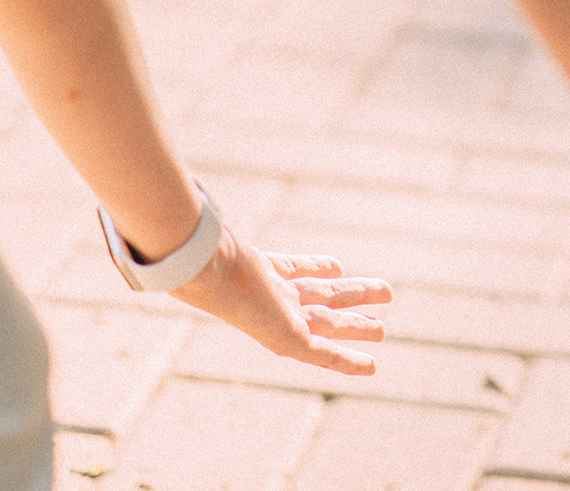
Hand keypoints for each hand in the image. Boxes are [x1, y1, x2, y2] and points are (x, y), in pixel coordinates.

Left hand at [170, 221, 392, 375]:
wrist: (207, 274)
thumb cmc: (215, 249)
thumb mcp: (230, 231)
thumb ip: (218, 224)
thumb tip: (185, 201)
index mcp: (261, 270)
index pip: (293, 270)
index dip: (315, 266)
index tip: (336, 266)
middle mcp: (275, 297)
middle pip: (321, 296)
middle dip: (352, 297)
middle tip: (384, 292)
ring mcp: (283, 319)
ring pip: (331, 323)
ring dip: (358, 325)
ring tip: (383, 329)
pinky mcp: (286, 340)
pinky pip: (325, 353)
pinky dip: (348, 361)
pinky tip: (371, 367)